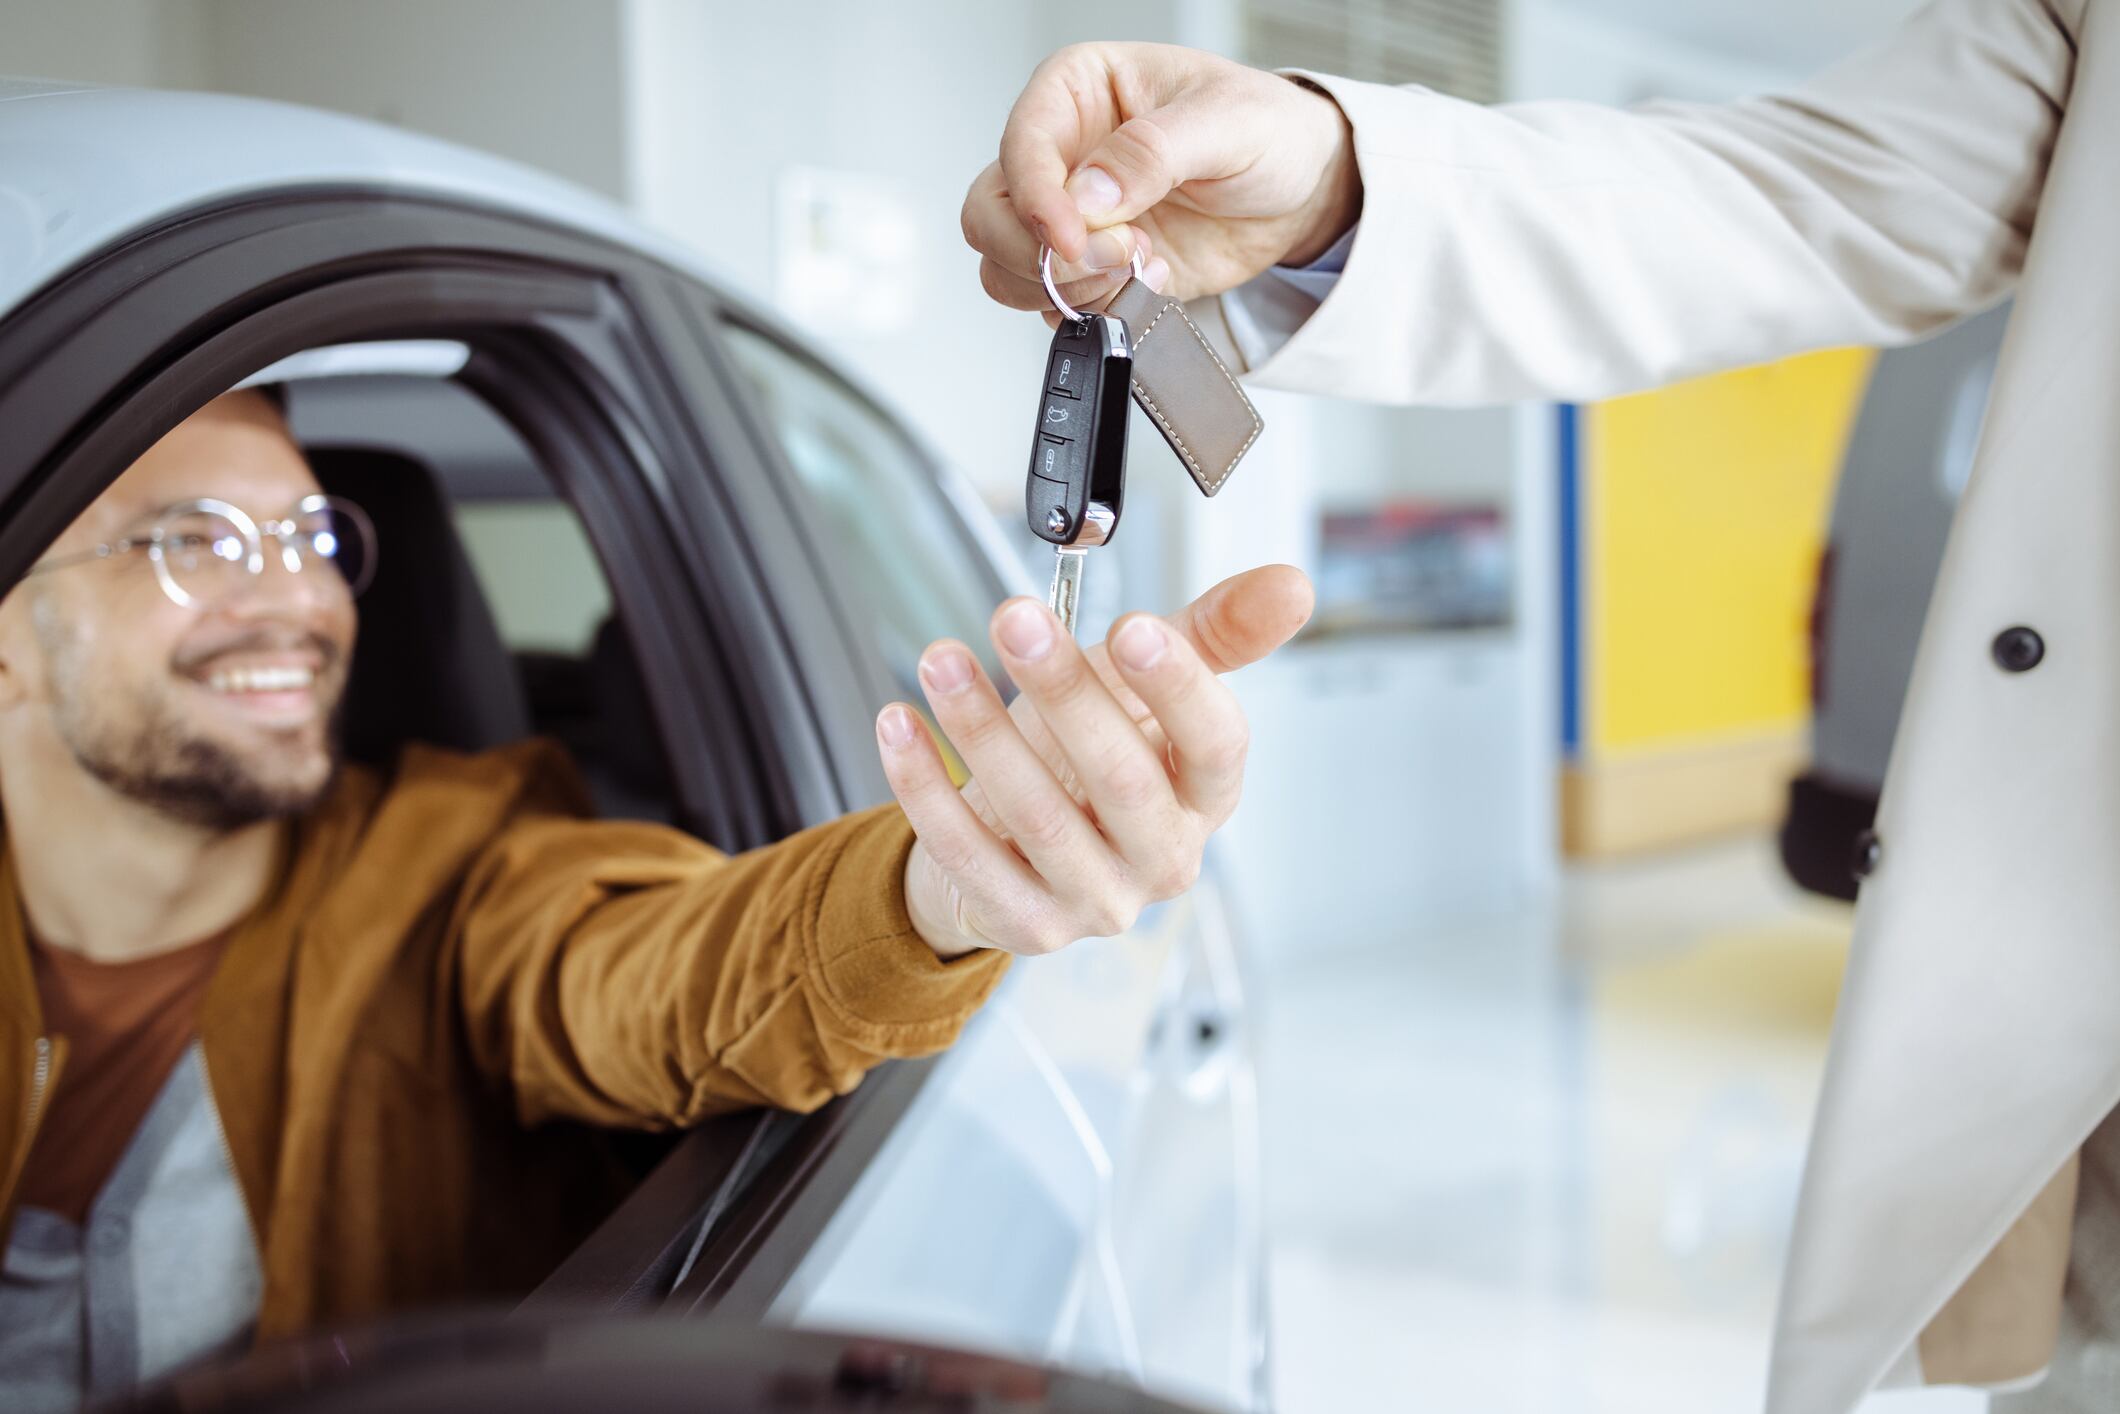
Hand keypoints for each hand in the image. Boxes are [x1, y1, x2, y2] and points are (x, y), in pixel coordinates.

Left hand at [877, 565, 1313, 958]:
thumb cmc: (1091, 757)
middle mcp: (1161, 856)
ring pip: (1038, 816)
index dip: (1180, 689)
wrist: (1016, 846)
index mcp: (1204, 795)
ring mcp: (1095, 899)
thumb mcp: (1148, 688)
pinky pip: (968, 855)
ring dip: (982, 729)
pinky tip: (900, 724)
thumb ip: (1213, 634)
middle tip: (1017, 620)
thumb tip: (1291, 584)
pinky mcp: (1026, 923)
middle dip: (1066, 692)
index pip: (1216, 747)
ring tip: (941, 660)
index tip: (1134, 626)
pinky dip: (926, 787)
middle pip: (1123, 779)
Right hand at [962, 43, 1361, 318]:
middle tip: (1114, 256)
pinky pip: (1054, 303)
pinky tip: (1149, 283)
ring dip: (1067, 286)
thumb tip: (1089, 191)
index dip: (1037, 199)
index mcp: (1078, 91)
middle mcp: (1062, 154)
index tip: (1075, 236)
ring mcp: (1072, 217)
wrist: (1300, 193)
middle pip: (990, 214)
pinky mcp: (1091, 268)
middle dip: (1040, 252)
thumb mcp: (1226, 121)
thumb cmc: (1268, 131)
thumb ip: (1153, 151)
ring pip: (1007, 266)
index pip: (1021, 145)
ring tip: (1138, 264)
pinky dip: (1094, 308)